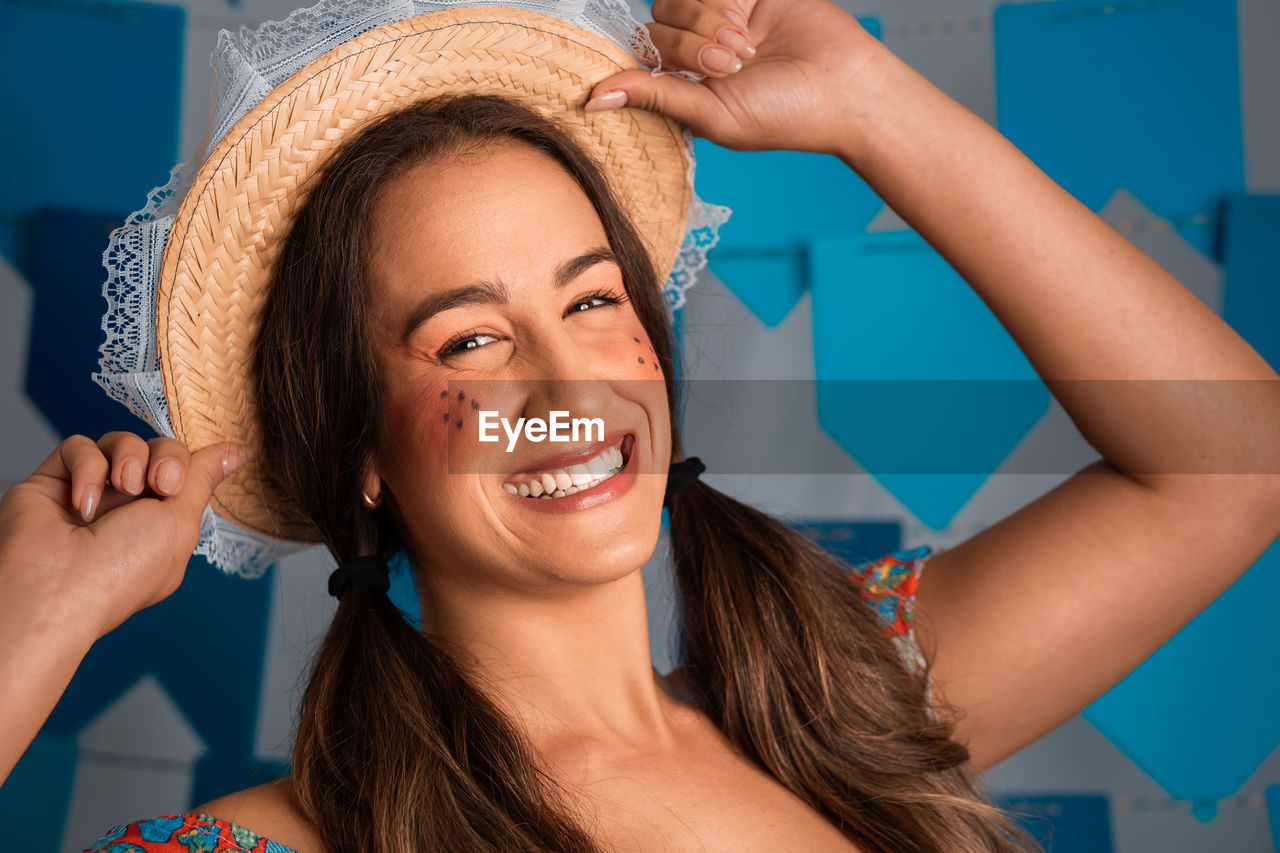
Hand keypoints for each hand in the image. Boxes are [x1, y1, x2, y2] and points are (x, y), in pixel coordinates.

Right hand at [0, 433, 247, 641]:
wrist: (54, 588)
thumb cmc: (122, 570)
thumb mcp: (181, 523)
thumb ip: (204, 479)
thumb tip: (239, 452)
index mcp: (162, 523)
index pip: (185, 471)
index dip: (189, 462)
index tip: (193, 471)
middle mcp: (128, 508)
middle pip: (158, 448)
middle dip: (166, 457)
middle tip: (160, 484)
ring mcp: (91, 493)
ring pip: (120, 441)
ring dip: (129, 457)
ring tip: (124, 488)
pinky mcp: (52, 481)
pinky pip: (78, 447)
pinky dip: (87, 467)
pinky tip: (83, 502)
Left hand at [585, 0, 891, 156]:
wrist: (845, 87)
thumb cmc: (784, 115)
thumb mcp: (711, 114)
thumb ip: (653, 97)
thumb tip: (590, 101)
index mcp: (685, 84)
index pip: (642, 55)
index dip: (662, 58)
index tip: (697, 74)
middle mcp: (698, 50)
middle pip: (657, 22)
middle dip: (692, 43)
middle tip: (733, 64)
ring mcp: (721, 16)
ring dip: (708, 19)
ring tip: (746, 46)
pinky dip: (724, 0)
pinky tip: (751, 19)